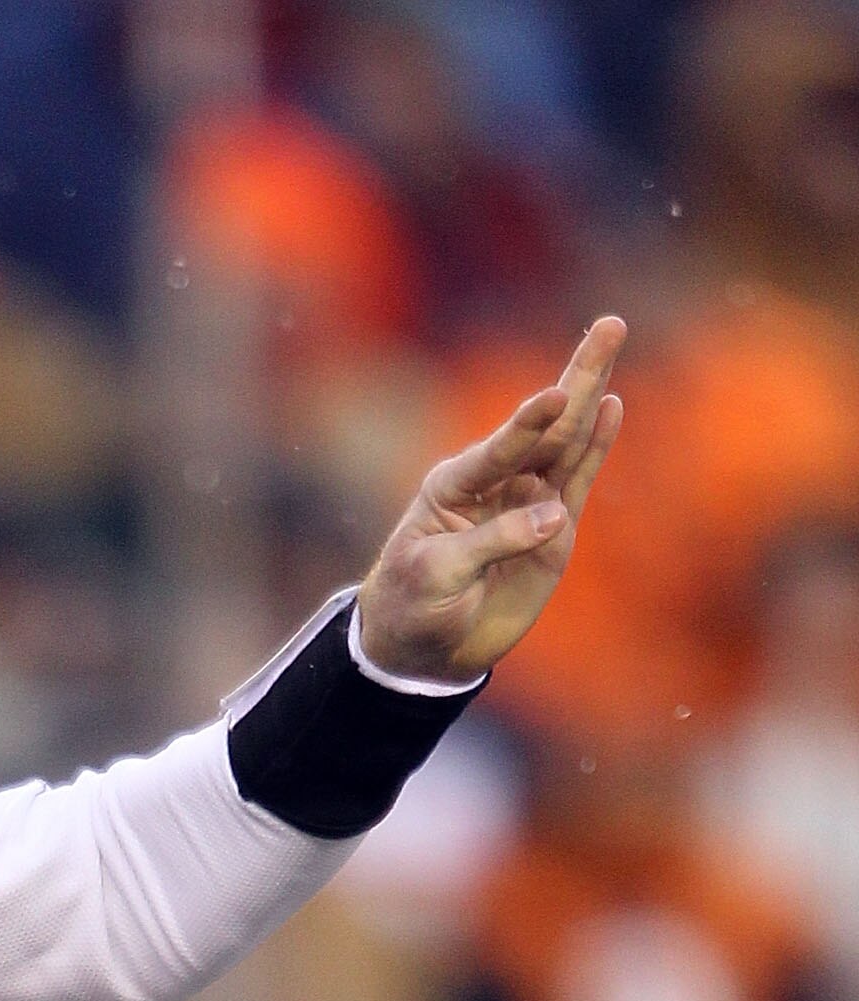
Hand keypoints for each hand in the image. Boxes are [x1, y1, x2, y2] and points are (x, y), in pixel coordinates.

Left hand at [355, 317, 625, 682]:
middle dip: (577, 375)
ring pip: (568, 442)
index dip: (527, 424)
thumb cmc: (414, 603)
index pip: (498, 450)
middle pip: (545, 426)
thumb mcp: (439, 575)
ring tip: (613, 339)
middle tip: (612, 324)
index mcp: (453, 486)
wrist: (425, 647)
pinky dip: (596, 445)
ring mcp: (528, 500)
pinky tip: (612, 407)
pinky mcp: (555, 527)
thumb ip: (493, 543)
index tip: (553, 396)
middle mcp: (495, 482)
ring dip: (594, 393)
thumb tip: (554, 516)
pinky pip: (578, 479)